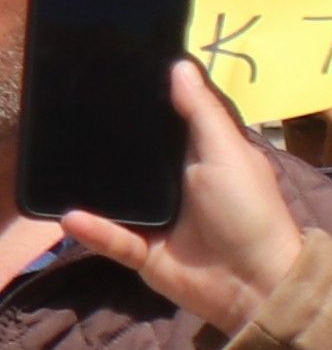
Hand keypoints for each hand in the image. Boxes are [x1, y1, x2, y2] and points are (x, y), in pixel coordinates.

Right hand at [50, 63, 310, 331]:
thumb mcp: (228, 153)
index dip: (142, 106)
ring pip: (114, 198)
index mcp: (201, 157)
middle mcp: (177, 185)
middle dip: (106, 145)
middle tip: (67, 119)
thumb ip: (202, 113)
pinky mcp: (145, 251)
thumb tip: (179, 65)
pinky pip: (111, 238)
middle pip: (132, 160)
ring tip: (57, 165)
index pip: (165, 125)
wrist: (256, 285)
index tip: (107, 79)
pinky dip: (94, 230)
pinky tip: (71, 217)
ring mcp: (159, 219)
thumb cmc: (250, 211)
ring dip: (90, 189)